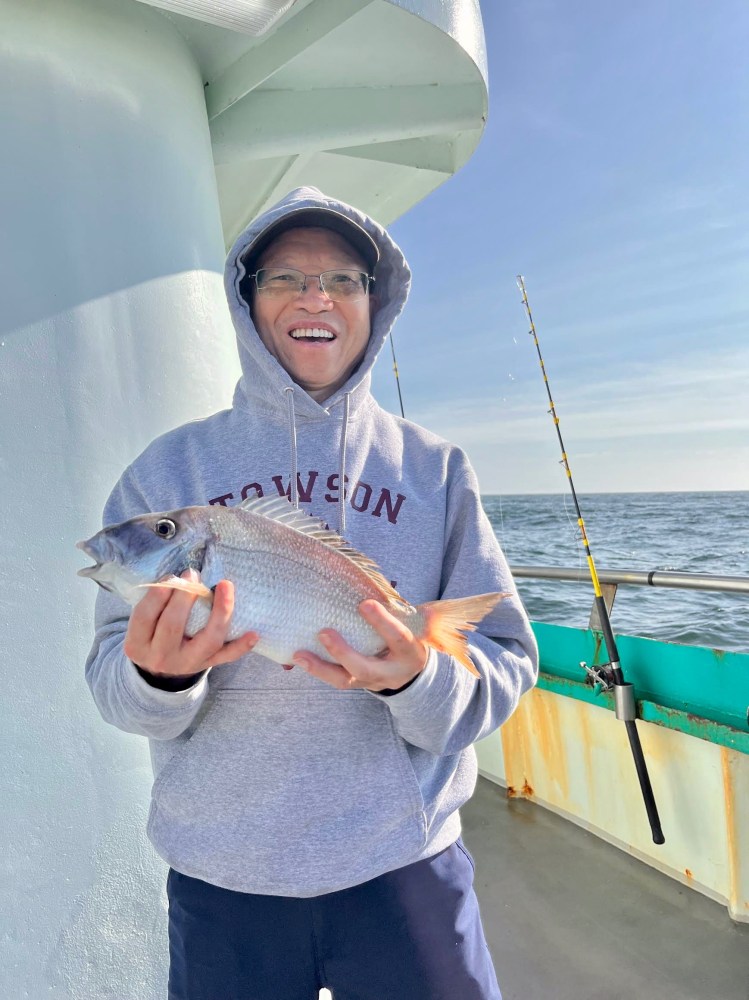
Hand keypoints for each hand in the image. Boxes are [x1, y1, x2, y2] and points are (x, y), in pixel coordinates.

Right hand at [123, 570, 257, 677]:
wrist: (158, 671)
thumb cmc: (151, 634)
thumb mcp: (142, 624)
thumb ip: (155, 603)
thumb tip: (179, 575)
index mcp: (138, 644)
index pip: (144, 617)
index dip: (158, 594)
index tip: (171, 576)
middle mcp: (161, 656)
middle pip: (173, 625)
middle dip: (185, 597)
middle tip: (193, 575)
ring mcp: (187, 663)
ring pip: (207, 640)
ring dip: (219, 612)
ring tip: (224, 586)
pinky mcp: (206, 664)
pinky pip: (226, 657)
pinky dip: (241, 646)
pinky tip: (254, 633)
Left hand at [292, 600, 427, 691]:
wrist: (411, 673)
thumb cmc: (410, 638)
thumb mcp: (418, 626)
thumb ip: (410, 611)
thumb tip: (396, 587)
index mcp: (409, 652)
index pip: (397, 638)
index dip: (382, 622)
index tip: (365, 603)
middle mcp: (390, 672)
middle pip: (364, 668)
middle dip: (343, 652)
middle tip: (324, 632)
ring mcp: (370, 682)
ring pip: (344, 680)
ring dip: (320, 668)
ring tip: (299, 655)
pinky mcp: (356, 684)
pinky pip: (335, 680)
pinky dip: (317, 670)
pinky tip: (299, 659)